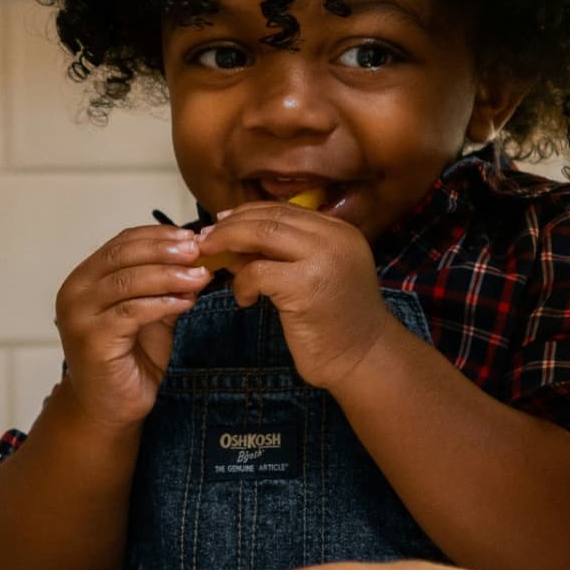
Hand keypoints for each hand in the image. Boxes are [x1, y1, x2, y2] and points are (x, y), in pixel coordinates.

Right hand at [54, 223, 211, 427]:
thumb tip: (199, 260)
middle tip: (199, 251)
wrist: (110, 407)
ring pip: (128, 281)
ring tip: (200, 277)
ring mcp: (79, 315)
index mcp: (86, 278)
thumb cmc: (131, 359)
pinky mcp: (92, 339)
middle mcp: (75, 292)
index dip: (158, 236)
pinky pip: (132, 312)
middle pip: (123, 256)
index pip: (122, 243)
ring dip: (169, 276)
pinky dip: (162, 303)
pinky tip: (186, 302)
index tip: (192, 237)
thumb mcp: (152, 313)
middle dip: (165, 251)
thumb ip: (166, 286)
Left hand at [196, 203, 391, 391]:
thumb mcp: (312, 276)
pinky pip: (257, 271)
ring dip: (229, 244)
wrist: (364, 359)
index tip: (222, 224)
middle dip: (232, 225)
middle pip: (271, 216)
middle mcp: (335, 237)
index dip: (248, 213)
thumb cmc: (336, 324)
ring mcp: (323, 258)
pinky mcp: (305, 285)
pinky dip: (242, 283)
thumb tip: (232, 241)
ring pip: (262, 234)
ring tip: (212, 260)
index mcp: (340, 231)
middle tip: (205, 240)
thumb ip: (283, 255)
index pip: (285, 210)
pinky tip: (246, 300)